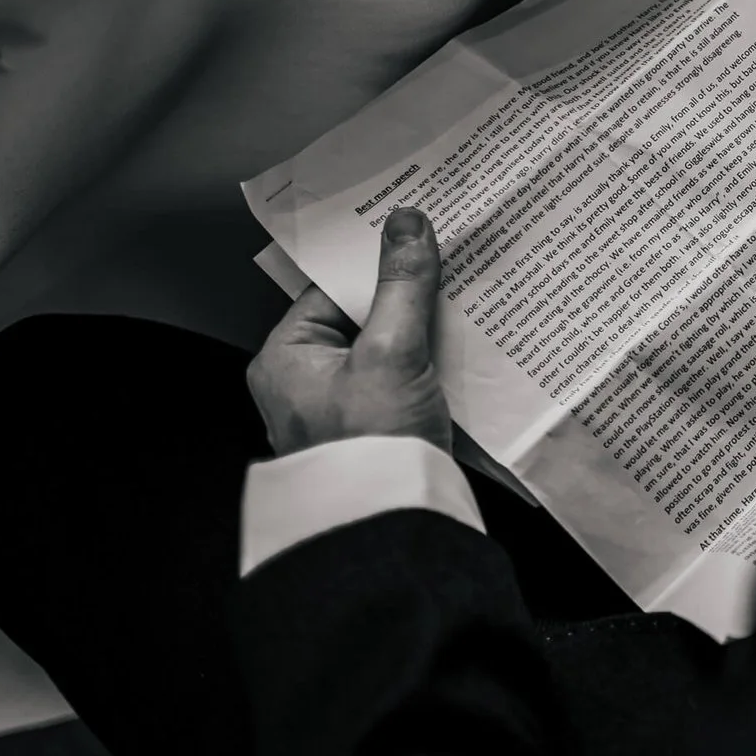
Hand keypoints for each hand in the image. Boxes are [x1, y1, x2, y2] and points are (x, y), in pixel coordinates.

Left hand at [248, 208, 453, 456]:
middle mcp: (308, 383)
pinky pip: (409, 379)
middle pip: (365, 316)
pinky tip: (469, 350)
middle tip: (452, 262)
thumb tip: (407, 224)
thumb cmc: (371, 451)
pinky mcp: (382, 429)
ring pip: (392, 348)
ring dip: (430, 330)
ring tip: (469, 303)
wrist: (392, 530)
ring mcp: (347, 409)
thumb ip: (401, 286)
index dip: (377, 263)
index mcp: (286, 359)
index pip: (332, 289)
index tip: (418, 235)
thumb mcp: (390, 353)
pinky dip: (437, 364)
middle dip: (410, 296)